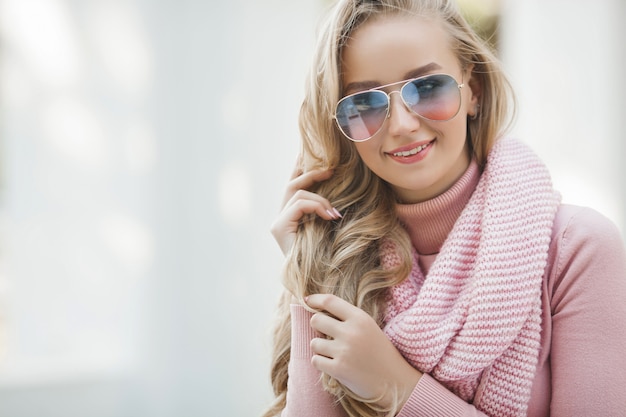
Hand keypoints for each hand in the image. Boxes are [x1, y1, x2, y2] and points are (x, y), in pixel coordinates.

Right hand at [270, 159, 340, 255]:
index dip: (301, 168)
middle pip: (292, 185)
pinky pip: (299, 205)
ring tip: (334, 213)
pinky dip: (317, 206)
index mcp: (291, 217)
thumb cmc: (327, 256)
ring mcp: (277, 222)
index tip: (310, 153)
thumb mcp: (328, 226)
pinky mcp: (279, 227)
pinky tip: (330, 216)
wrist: (318, 280)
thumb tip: (338, 189)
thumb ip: (326, 209)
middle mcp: (280, 218)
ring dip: (321, 200)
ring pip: (298, 193)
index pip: (294, 187)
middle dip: (310, 172)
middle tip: (331, 169)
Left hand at [306, 294, 421, 409]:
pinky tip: (334, 365)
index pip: (330, 301)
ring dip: (320, 348)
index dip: (315, 299)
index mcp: (360, 318)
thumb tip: (316, 311)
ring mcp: (344, 351)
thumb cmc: (380, 353)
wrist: (395, 382)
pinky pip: (316, 360)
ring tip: (335, 354)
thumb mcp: (369, 327)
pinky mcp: (338, 369)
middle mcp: (351, 332)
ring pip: (314, 343)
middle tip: (326, 334)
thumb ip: (347, 319)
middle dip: (317, 327)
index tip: (306, 300)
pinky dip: (321, 363)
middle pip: (316, 320)